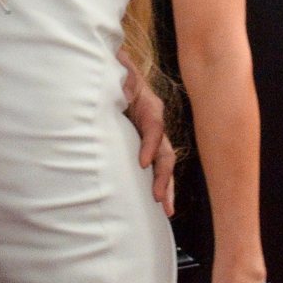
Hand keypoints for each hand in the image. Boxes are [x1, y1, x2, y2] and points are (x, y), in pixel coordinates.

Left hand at [117, 47, 174, 215]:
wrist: (115, 73)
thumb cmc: (115, 73)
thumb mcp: (118, 72)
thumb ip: (121, 78)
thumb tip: (122, 88)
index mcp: (149, 105)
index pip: (154, 127)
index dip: (150, 145)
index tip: (142, 163)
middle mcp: (155, 123)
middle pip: (165, 151)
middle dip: (164, 176)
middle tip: (159, 198)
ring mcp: (152, 136)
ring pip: (164, 163)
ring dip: (166, 186)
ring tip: (167, 210)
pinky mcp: (144, 145)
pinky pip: (155, 165)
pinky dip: (158, 183)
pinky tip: (158, 204)